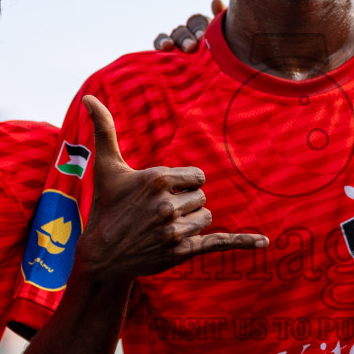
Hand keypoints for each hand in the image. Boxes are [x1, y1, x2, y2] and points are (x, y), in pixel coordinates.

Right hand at [74, 97, 266, 282]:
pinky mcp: (182, 253)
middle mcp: (168, 205)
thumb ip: (104, 130)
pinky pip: (220, 243)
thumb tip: (89, 97)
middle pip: (202, 198)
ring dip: (191, 223)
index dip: (183, 185)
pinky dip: (243, 242)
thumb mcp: (107, 167)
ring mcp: (175, 231)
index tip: (161, 194)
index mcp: (158, 178)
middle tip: (157, 215)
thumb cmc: (106, 206)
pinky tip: (264, 242)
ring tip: (164, 229)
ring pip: (206, 219)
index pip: (198, 177)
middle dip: (185, 205)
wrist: (101, 256)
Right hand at [154, 0, 223, 52]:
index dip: (198, 27)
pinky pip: (160, 46)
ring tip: (169, 46)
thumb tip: (215, 0)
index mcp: (203, 29)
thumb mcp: (229, 42)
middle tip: (191, 47)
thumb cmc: (227, 59)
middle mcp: (189, 35)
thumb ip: (221, 22)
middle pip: (183, 30)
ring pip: (171, 37)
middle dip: (185, 38)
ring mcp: (177, 46)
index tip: (202, 37)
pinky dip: (159, 44)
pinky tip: (162, 49)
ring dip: (168, 39)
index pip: (197, 22)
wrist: (224, 80)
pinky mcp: (168, 57)